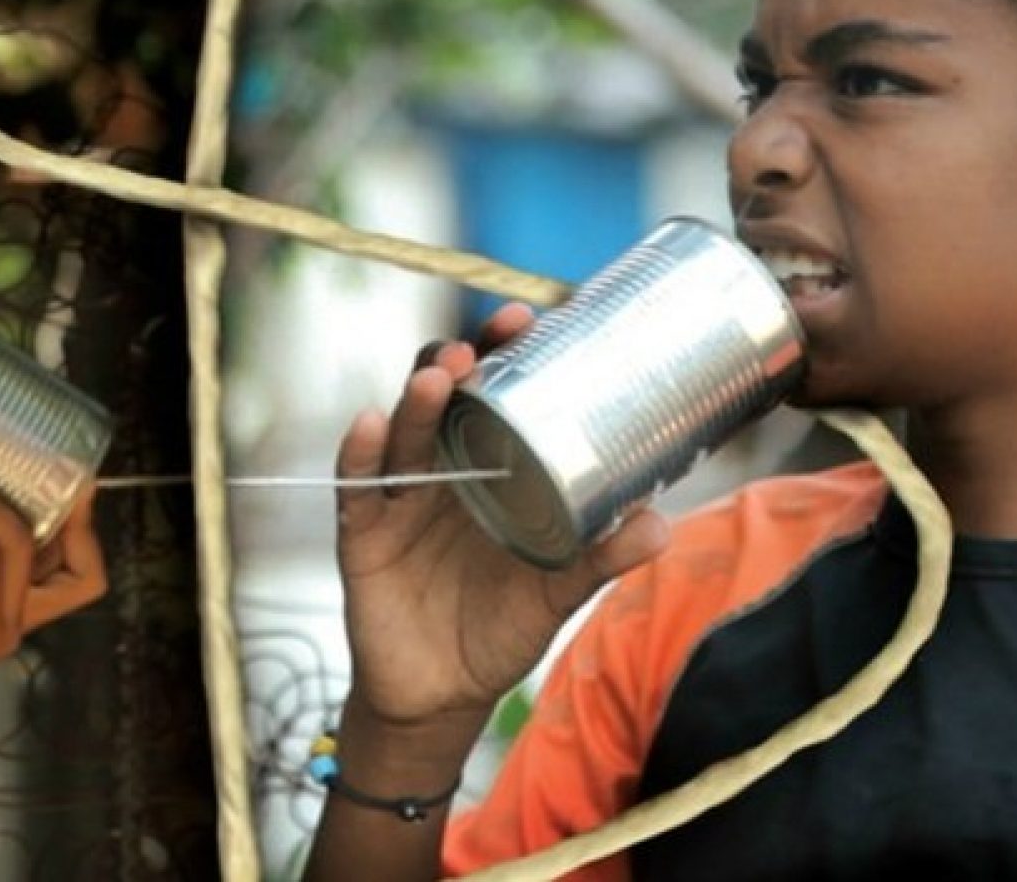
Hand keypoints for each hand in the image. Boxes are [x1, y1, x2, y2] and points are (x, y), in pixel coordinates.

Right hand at [334, 303, 670, 734]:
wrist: (442, 696)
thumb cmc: (500, 628)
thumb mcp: (556, 592)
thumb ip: (599, 559)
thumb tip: (660, 523)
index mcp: (487, 469)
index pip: (493, 396)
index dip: (505, 355)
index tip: (530, 320)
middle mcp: (440, 470)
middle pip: (441, 397)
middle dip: (457, 362)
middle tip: (486, 343)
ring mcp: (399, 499)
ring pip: (401, 432)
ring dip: (417, 400)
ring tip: (439, 377)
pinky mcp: (362, 535)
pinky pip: (356, 488)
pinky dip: (360, 454)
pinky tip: (369, 424)